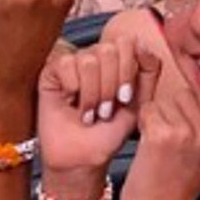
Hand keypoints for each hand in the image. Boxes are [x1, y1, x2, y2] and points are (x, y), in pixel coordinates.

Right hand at [37, 36, 152, 183]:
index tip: (124, 99)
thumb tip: (142, 44)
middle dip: (110, 87)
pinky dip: (72, 88)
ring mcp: (73, 61)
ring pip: (88, 61)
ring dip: (92, 94)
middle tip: (104, 110)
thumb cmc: (109, 132)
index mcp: (117, 59)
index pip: (127, 42)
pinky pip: (66, 64)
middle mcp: (95, 55)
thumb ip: (149, 71)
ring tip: (89, 112)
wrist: (84, 157)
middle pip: (108, 50)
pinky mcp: (51, 71)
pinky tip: (70, 103)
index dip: (127, 72)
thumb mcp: (139, 103)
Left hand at [125, 51, 199, 199]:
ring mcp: (188, 134)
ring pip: (168, 99)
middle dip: (175, 109)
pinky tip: (148, 141)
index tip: (187, 119)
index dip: (196, 104)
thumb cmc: (177, 185)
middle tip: (171, 134)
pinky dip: (143, 122)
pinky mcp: (163, 135)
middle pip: (190, 94)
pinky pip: (149, 108)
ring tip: (160, 139)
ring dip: (158, 114)